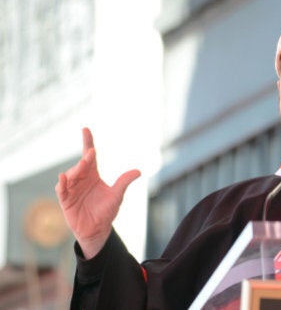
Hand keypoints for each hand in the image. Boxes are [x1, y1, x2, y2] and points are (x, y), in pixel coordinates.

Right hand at [55, 128, 140, 258]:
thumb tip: (138, 171)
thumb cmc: (106, 211)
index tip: (86, 129)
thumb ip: (124, 182)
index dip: (88, 142)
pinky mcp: (66, 200)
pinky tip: (64, 177)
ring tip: (84, 166)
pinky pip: (62, 189)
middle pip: (81, 165)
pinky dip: (63, 183)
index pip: (89, 156)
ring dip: (76, 170)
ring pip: (71, 175)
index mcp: (93, 175)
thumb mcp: (116, 196)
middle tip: (92, 153)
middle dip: (85, 159)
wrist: (97, 230)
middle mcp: (81, 179)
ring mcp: (72, 189)